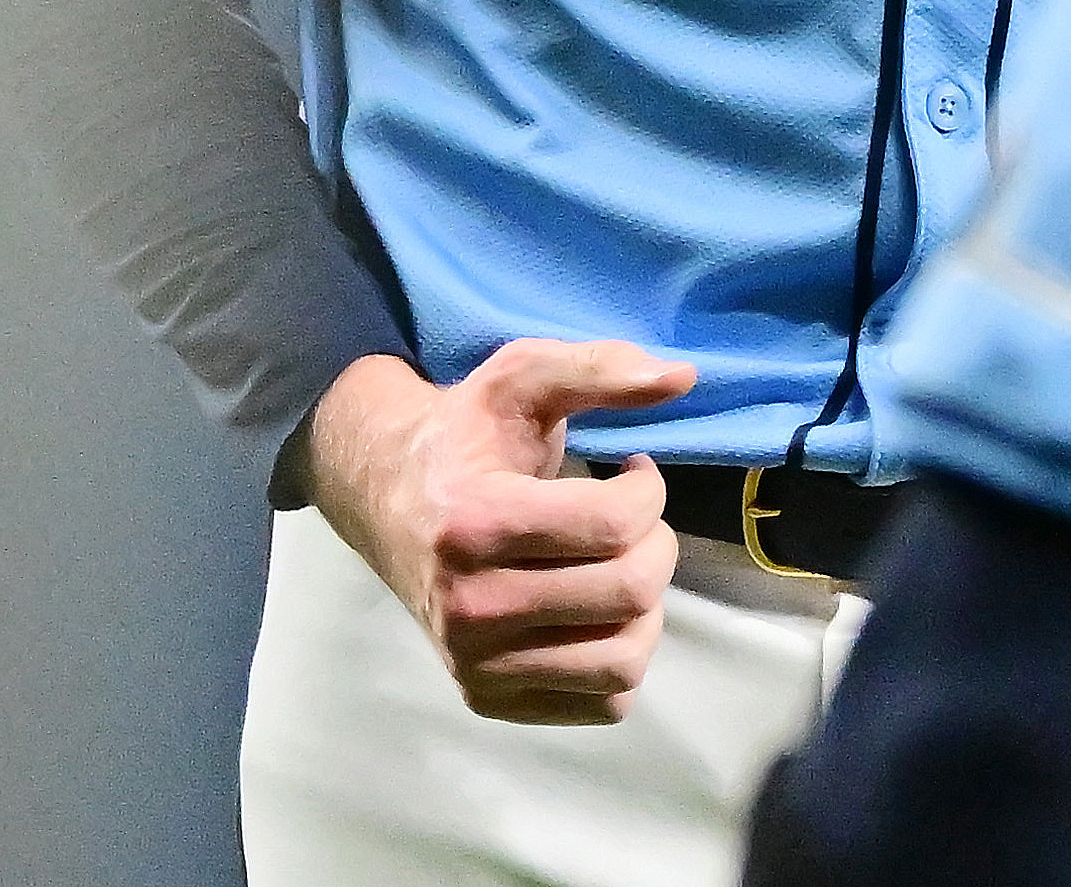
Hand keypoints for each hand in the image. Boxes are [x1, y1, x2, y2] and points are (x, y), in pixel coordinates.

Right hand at [304, 340, 696, 724]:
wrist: (386, 497)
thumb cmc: (467, 435)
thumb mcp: (521, 376)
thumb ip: (600, 367)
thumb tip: (683, 376)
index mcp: (475, 523)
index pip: (617, 525)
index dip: (649, 488)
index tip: (631, 469)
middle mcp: (470, 606)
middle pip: (631, 592)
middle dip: (656, 542)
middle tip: (629, 519)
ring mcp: (475, 663)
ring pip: (624, 660)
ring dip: (644, 607)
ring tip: (615, 567)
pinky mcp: (486, 698)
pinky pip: (602, 703)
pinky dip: (618, 657)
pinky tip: (595, 611)